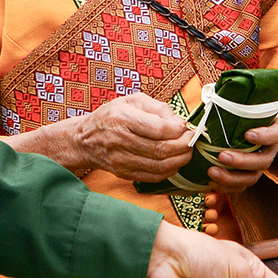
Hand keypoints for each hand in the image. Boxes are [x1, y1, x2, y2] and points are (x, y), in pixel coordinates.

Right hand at [37, 94, 193, 180]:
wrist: (85, 140)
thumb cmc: (112, 116)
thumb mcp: (132, 101)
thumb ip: (158, 108)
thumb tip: (179, 121)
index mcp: (122, 118)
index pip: (157, 129)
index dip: (177, 130)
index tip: (186, 127)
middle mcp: (120, 141)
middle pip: (160, 150)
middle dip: (183, 146)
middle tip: (192, 140)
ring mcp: (122, 160)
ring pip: (159, 166)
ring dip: (180, 160)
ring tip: (188, 151)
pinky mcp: (125, 173)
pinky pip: (153, 177)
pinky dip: (169, 171)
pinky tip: (176, 162)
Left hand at [206, 108, 277, 192]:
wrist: (260, 125)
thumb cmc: (253, 112)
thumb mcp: (252, 104)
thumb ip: (239, 102)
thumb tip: (217, 94)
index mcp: (276, 130)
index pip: (277, 134)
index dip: (265, 136)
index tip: (248, 134)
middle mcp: (272, 150)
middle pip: (263, 161)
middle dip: (242, 161)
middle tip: (221, 156)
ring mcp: (262, 164)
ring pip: (252, 177)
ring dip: (231, 177)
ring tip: (211, 171)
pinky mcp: (251, 174)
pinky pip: (242, 186)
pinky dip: (226, 187)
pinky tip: (211, 183)